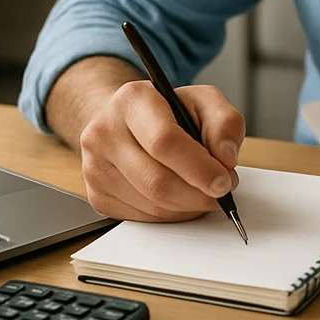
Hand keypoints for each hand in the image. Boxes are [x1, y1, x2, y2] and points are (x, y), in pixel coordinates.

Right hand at [77, 79, 244, 222]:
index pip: (164, 141)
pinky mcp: (97, 195)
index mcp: (131, 100)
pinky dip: (170, 215)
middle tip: (221, 192)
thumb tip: (225, 159)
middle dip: (198, 195)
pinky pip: (142, 219)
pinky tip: (180, 198)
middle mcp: (104, 132)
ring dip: (187, 207)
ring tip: (203, 192)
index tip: (224, 181)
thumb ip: (224, 123)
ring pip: (151, 205)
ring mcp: (94, 166)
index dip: (199, 168)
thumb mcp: (204, 101)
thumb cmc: (169, 112)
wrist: (128, 122)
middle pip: (156, 181)